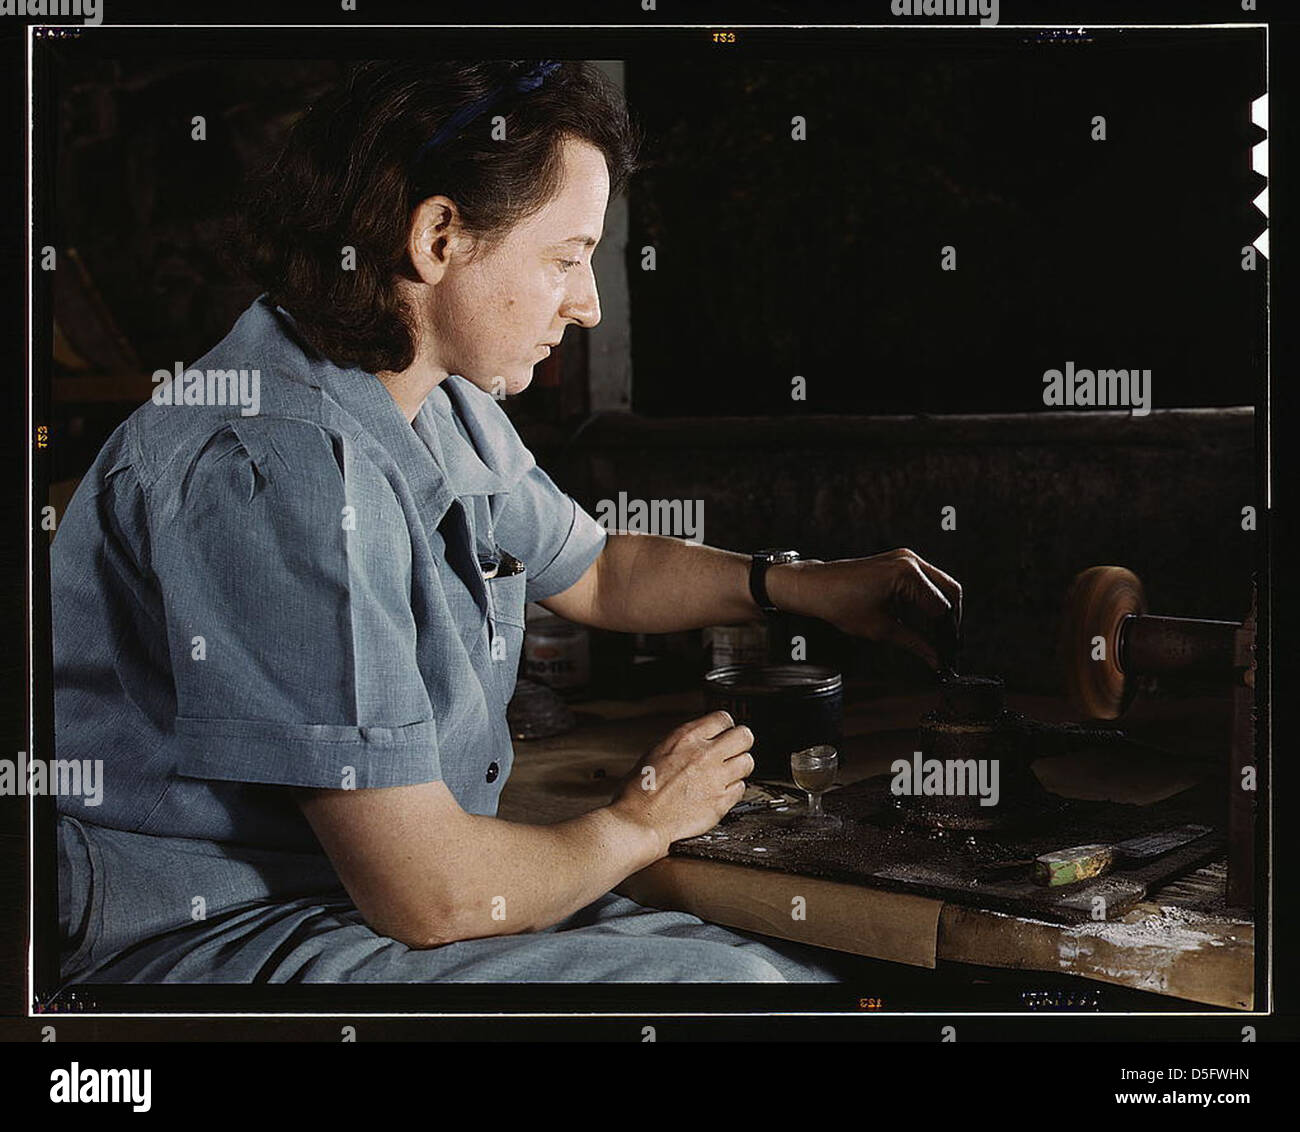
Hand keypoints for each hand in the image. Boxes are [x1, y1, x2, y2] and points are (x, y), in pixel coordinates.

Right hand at [609, 710, 753, 856]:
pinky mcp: (721, 801)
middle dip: (739, 743)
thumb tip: (701, 740)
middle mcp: (705, 754)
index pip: (723, 718)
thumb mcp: (658, 751)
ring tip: (725, 775)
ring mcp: (716, 778)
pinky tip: (718, 793)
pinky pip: (740, 788)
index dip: (724, 728)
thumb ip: (685, 744)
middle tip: (732, 752)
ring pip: (747, 762)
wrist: (640, 820)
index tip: (722, 735)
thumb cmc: (641, 789)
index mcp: (687, 738)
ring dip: (738, 768)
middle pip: (744, 736)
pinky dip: (732, 790)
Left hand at [786, 549, 961, 668]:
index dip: (947, 634)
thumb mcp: (881, 629)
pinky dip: (928, 602)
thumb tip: (936, 659)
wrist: (815, 586)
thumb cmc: (839, 604)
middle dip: (951, 620)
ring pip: (940, 586)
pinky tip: (923, 623)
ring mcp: (905, 558)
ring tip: (936, 638)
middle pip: (950, 591)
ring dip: (940, 611)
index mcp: (907, 574)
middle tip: (948, 645)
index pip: (942, 607)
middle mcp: (910, 560)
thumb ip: (915, 644)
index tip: (948, 653)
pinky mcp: (899, 562)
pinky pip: (926, 582)